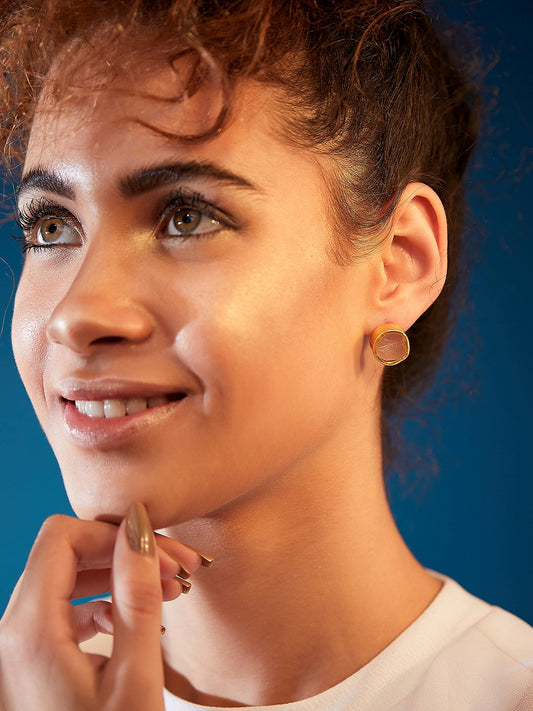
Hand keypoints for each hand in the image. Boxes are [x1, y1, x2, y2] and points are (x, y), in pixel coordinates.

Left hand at [0, 503, 205, 709]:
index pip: (62, 536)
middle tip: (180, 568)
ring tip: (169, 589)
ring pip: (67, 580)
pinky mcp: (30, 662)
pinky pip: (64, 611)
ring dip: (118, 577)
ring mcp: (17, 648)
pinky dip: (103, 604)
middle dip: (124, 553)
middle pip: (66, 555)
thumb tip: (139, 530)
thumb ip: (138, 597)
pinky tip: (136, 619)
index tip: (161, 551)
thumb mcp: (133, 681)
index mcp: (28, 631)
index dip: (114, 534)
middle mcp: (11, 632)